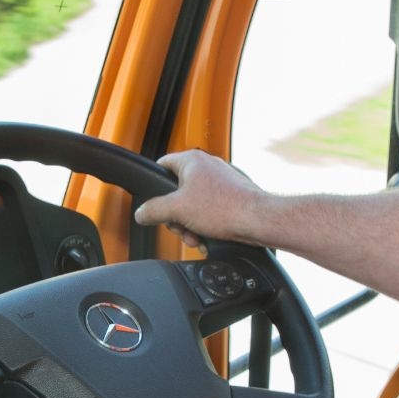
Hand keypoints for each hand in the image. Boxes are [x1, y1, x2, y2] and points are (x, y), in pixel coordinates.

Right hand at [133, 150, 270, 248]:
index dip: (155, 187)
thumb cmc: (225, 208)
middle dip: (176, 216)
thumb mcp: (177, 210)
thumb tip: (141, 213)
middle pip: (176, 192)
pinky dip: (205, 225)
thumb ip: (153, 210)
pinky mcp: (231, 196)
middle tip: (180, 227)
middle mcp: (207, 167)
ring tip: (196, 236)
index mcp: (192, 161)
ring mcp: (221, 181)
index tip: (153, 203)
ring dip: (190, 224)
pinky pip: (209, 210)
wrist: (257, 221)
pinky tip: (208, 237)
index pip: (161, 166)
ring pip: (193, 204)